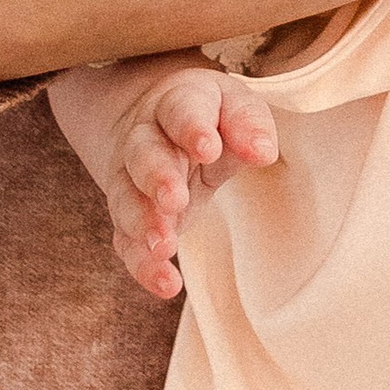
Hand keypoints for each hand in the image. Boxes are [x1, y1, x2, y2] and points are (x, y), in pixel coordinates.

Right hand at [51, 61, 280, 297]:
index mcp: (176, 105)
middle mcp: (145, 140)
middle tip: (175, 200)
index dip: (192, 129)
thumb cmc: (210, 117)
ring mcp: (131, 180)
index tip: (209, 149)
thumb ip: (248, 124)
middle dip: (157, 177)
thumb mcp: (235, 107)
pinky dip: (142, 264)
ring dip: (143, 223)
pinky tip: (166, 284)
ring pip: (126, 199)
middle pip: (143, 155)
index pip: (180, 111)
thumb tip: (263, 152)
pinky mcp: (130, 218)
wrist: (157, 127)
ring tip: (164, 247)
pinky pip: (127, 241)